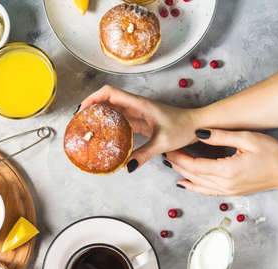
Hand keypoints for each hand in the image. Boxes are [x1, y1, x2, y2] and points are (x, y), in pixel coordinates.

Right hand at [79, 85, 197, 171]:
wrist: (197, 125)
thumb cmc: (184, 127)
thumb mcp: (162, 142)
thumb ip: (144, 154)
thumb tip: (126, 167)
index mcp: (139, 104)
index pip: (110, 92)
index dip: (93, 97)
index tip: (82, 109)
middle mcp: (136, 105)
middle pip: (107, 100)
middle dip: (91, 107)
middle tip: (79, 122)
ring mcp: (138, 113)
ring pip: (113, 110)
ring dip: (99, 116)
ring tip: (87, 129)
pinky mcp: (141, 121)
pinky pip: (121, 120)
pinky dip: (110, 125)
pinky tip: (105, 136)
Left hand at [164, 129, 277, 195]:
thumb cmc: (272, 153)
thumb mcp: (247, 138)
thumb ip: (221, 136)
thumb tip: (198, 133)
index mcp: (228, 170)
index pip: (194, 165)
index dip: (179, 157)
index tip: (169, 147)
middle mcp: (225, 184)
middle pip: (193, 175)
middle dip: (177, 163)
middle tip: (166, 151)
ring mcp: (228, 191)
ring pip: (197, 184)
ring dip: (182, 173)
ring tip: (170, 162)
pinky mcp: (231, 193)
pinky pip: (206, 191)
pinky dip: (192, 187)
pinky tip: (183, 183)